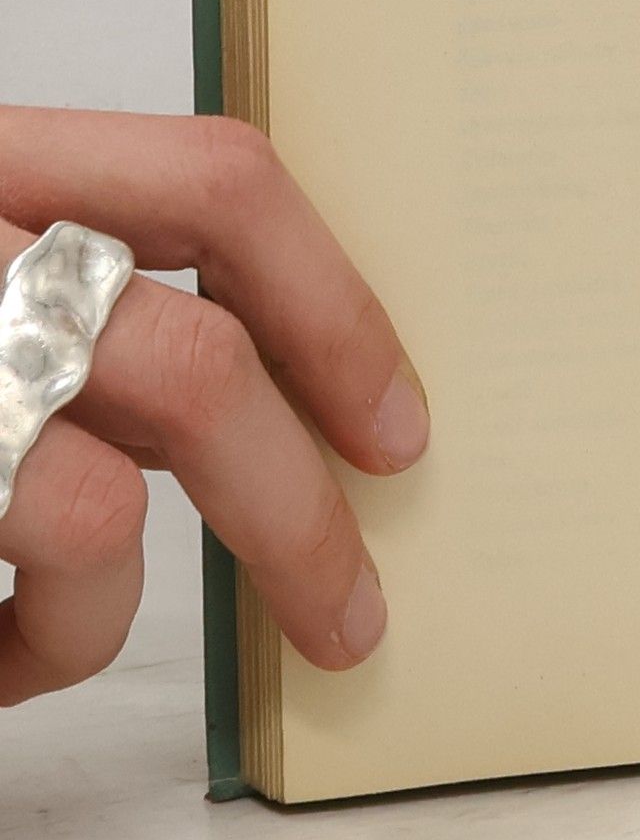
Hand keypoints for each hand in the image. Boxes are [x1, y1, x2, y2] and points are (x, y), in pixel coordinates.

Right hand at [0, 109, 424, 703]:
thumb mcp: (4, 286)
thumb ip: (99, 310)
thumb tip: (292, 412)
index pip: (216, 181)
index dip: (335, 308)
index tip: (398, 427)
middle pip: (194, 368)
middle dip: (293, 514)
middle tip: (353, 611)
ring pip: (91, 509)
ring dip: (103, 607)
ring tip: (59, 637)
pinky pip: (20, 598)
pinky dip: (30, 649)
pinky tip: (0, 657)